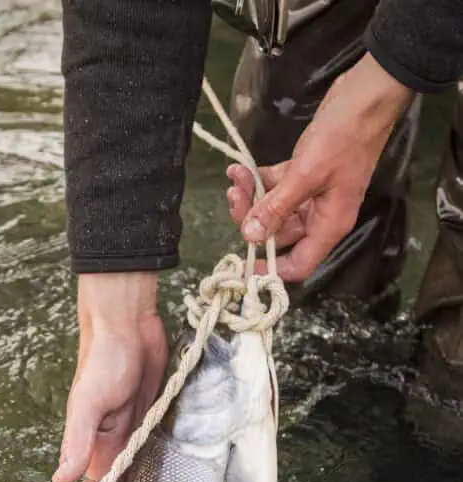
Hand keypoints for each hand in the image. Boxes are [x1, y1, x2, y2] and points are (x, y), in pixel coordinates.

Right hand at [52, 272, 167, 481]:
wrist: (130, 323)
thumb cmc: (104, 359)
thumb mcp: (88, 405)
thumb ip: (78, 443)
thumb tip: (59, 480)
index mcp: (88, 436)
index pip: (92, 477)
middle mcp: (108, 434)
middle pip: (118, 472)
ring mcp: (131, 424)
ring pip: (138, 458)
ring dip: (147, 472)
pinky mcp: (150, 413)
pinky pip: (155, 439)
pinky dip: (161, 451)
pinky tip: (175, 466)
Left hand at [226, 53, 412, 281]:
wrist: (365, 95)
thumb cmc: (344, 137)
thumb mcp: (306, 175)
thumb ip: (276, 208)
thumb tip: (251, 236)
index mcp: (328, 226)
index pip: (298, 265)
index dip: (270, 269)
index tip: (241, 262)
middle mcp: (320, 216)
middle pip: (278, 235)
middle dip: (252, 219)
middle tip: (233, 198)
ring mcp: (312, 195)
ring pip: (274, 209)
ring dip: (251, 196)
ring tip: (235, 177)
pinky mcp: (304, 174)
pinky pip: (276, 186)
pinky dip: (258, 179)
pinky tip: (239, 168)